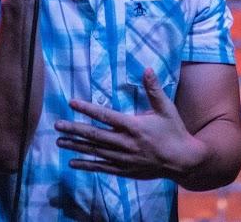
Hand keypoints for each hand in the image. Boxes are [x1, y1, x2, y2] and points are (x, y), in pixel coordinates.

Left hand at [54, 68, 207, 181]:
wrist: (183, 161)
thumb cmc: (174, 132)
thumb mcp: (166, 109)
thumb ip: (154, 89)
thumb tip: (147, 69)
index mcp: (134, 126)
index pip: (105, 116)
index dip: (87, 109)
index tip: (72, 103)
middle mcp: (125, 143)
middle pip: (95, 135)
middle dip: (74, 129)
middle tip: (57, 124)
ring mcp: (123, 159)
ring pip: (95, 152)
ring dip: (76, 146)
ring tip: (59, 141)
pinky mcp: (124, 170)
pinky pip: (101, 167)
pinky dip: (86, 165)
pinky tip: (72, 162)